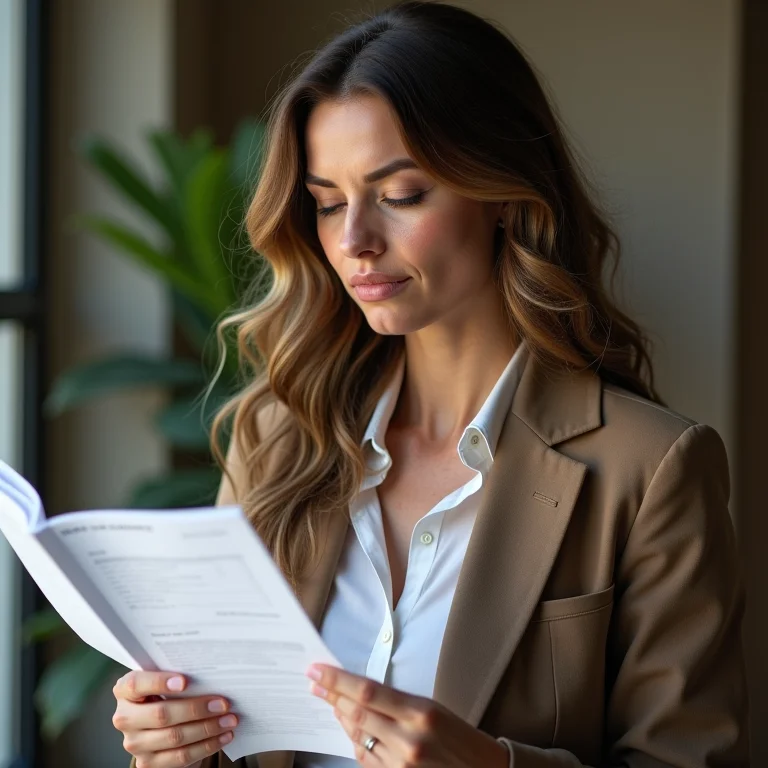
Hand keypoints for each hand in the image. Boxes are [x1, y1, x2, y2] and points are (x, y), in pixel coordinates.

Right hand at [112, 670, 238, 767]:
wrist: (156, 724)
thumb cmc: (165, 693)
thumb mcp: (164, 680)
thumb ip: (178, 675)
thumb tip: (212, 674)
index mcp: (124, 691)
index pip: (136, 685)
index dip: (159, 682)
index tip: (185, 681)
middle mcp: (124, 718)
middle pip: (161, 715)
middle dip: (197, 709)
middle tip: (224, 703)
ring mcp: (134, 743)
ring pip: (175, 737)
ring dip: (208, 729)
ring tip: (230, 720)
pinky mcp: (148, 763)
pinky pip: (180, 757)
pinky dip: (206, 746)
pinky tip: (222, 736)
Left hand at [306, 664, 508, 766]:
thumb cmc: (459, 737)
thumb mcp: (432, 709)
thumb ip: (396, 702)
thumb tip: (358, 692)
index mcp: (421, 712)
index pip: (368, 691)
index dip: (338, 680)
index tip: (317, 669)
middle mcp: (408, 739)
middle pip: (357, 713)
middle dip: (331, 695)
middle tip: (314, 682)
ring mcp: (401, 765)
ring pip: (358, 737)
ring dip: (340, 717)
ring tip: (329, 700)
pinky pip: (366, 759)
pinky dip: (355, 741)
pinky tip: (349, 728)